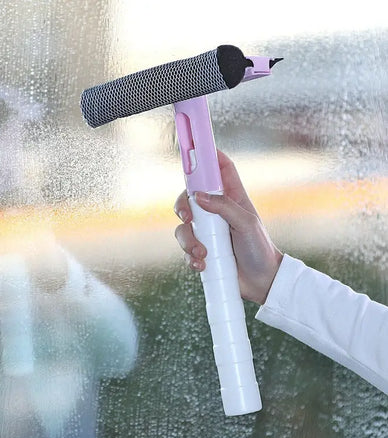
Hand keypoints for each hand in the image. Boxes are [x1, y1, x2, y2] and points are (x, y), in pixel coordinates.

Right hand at [174, 150, 282, 304]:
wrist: (261, 282)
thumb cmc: (260, 249)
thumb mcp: (246, 224)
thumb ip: (224, 207)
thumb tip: (197, 196)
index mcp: (232, 197)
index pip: (220, 168)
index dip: (208, 156)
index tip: (194, 150)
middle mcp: (217, 211)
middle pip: (189, 195)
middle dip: (182, 206)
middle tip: (187, 218)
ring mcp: (207, 231)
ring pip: (183, 226)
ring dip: (188, 241)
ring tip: (203, 254)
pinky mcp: (201, 249)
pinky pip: (185, 248)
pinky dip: (189, 257)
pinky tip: (202, 264)